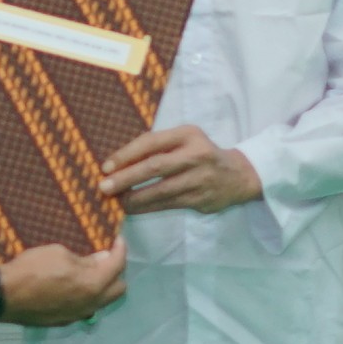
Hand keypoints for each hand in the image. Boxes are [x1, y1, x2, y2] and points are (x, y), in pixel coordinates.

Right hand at [0, 242, 124, 326]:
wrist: (4, 296)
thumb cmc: (31, 268)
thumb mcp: (59, 253)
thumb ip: (85, 259)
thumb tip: (101, 259)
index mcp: (93, 284)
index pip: (117, 266)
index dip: (120, 250)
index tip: (118, 240)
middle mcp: (90, 304)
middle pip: (118, 290)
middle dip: (116, 272)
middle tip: (105, 257)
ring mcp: (77, 315)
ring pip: (102, 302)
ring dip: (102, 286)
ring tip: (90, 271)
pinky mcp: (64, 321)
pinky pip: (85, 308)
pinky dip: (86, 296)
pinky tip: (73, 286)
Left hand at [101, 126, 263, 216]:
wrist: (238, 175)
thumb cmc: (201, 154)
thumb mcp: (185, 140)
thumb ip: (159, 146)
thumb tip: (119, 162)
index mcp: (187, 134)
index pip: (151, 142)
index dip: (126, 154)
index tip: (105, 167)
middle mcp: (195, 154)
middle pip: (154, 166)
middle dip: (126, 178)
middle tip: (104, 187)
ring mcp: (199, 178)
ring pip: (160, 190)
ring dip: (134, 198)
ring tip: (116, 201)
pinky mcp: (201, 199)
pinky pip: (168, 204)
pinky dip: (148, 207)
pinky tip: (133, 209)